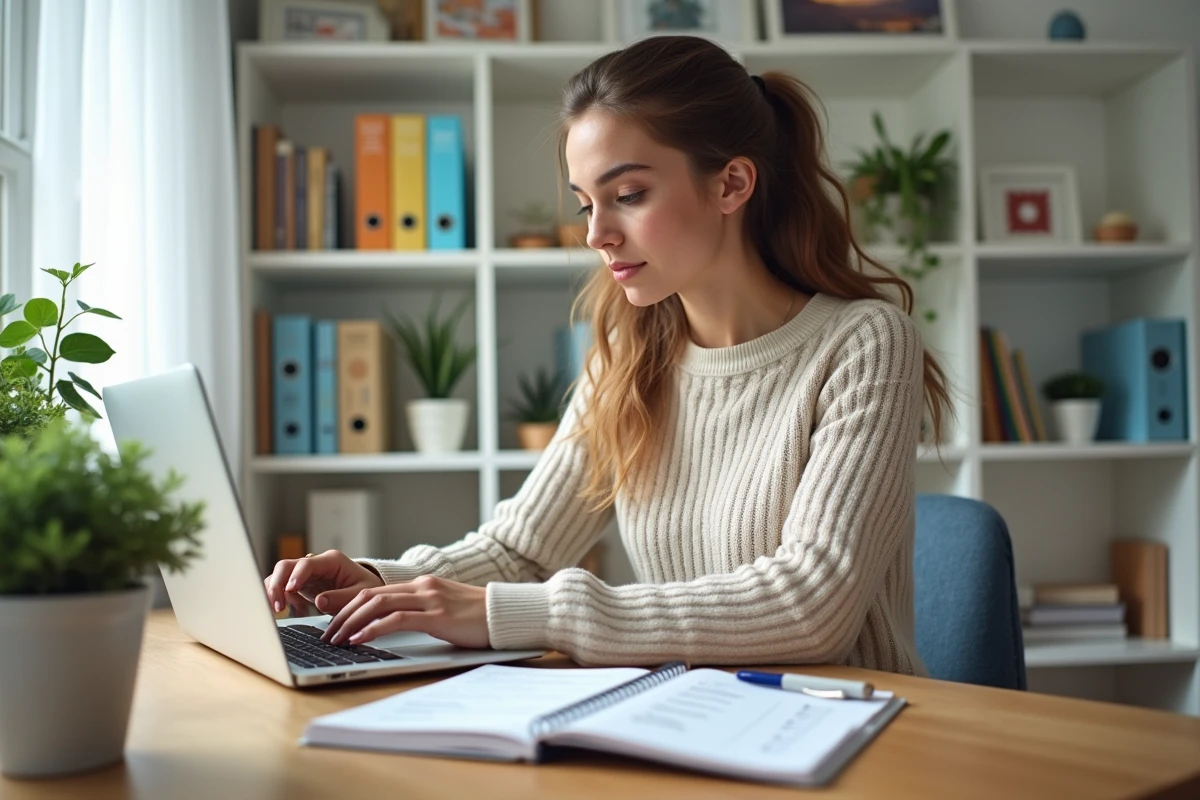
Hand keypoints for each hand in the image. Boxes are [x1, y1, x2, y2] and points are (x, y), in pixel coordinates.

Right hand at [264, 549, 382, 615]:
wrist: (366, 591)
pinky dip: (282, 598)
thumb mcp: (359, 594)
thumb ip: (341, 597)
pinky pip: (283, 587)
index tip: (290, 590)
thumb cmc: (364, 589)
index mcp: (332, 561)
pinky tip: (295, 610)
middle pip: (286, 566)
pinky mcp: (301, 583)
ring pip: (280, 575)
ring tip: (281, 610)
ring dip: (275, 591)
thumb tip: (319, 602)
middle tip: (278, 607)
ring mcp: (306, 573)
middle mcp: (315, 564)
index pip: (306, 564)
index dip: (295, 576)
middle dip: (277, 584)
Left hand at [320, 575, 488, 649]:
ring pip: (377, 605)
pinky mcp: (438, 616)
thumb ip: (422, 611)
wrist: (507, 614)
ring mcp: (430, 599)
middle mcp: (422, 587)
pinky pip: (397, 620)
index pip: (375, 591)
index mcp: (421, 585)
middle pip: (369, 596)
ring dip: (351, 623)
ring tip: (336, 639)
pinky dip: (373, 629)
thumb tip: (395, 626)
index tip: (333, 623)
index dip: (348, 606)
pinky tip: (360, 639)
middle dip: (342, 615)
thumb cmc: (479, 617)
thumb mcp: (445, 609)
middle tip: (327, 635)